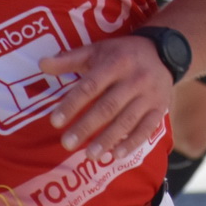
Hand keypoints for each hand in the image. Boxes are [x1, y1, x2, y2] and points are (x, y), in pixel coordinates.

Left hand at [39, 36, 174, 160]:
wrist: (164, 52)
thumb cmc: (122, 54)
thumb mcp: (97, 50)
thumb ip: (70, 59)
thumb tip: (41, 64)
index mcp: (116, 63)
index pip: (91, 86)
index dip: (73, 104)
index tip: (55, 122)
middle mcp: (134, 79)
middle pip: (108, 106)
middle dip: (87, 126)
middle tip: (67, 144)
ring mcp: (149, 95)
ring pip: (127, 120)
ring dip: (107, 139)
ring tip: (89, 155)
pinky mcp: (160, 108)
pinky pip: (147, 128)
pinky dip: (132, 142)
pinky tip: (116, 155)